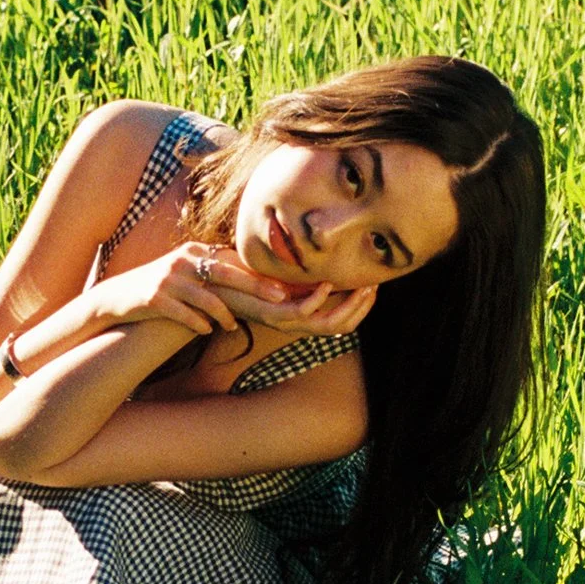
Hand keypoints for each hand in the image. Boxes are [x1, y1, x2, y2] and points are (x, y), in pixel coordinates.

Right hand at [93, 244, 296, 338]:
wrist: (117, 297)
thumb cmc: (160, 287)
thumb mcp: (186, 272)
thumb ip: (213, 273)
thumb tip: (248, 280)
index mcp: (194, 252)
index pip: (232, 261)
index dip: (258, 273)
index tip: (284, 284)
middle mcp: (183, 261)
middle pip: (227, 274)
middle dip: (256, 286)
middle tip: (280, 298)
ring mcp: (168, 280)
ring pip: (207, 297)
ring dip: (224, 315)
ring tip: (233, 327)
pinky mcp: (154, 299)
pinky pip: (183, 313)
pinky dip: (198, 324)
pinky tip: (206, 332)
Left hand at [206, 250, 376, 337]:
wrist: (210, 281)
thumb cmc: (243, 273)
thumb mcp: (280, 270)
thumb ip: (301, 270)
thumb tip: (324, 255)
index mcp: (299, 314)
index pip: (340, 322)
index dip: (360, 308)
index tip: (374, 287)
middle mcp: (294, 323)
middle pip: (340, 327)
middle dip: (361, 308)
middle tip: (374, 287)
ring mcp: (282, 320)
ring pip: (326, 324)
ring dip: (348, 306)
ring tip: (362, 286)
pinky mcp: (269, 314)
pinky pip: (301, 313)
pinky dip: (318, 299)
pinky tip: (328, 283)